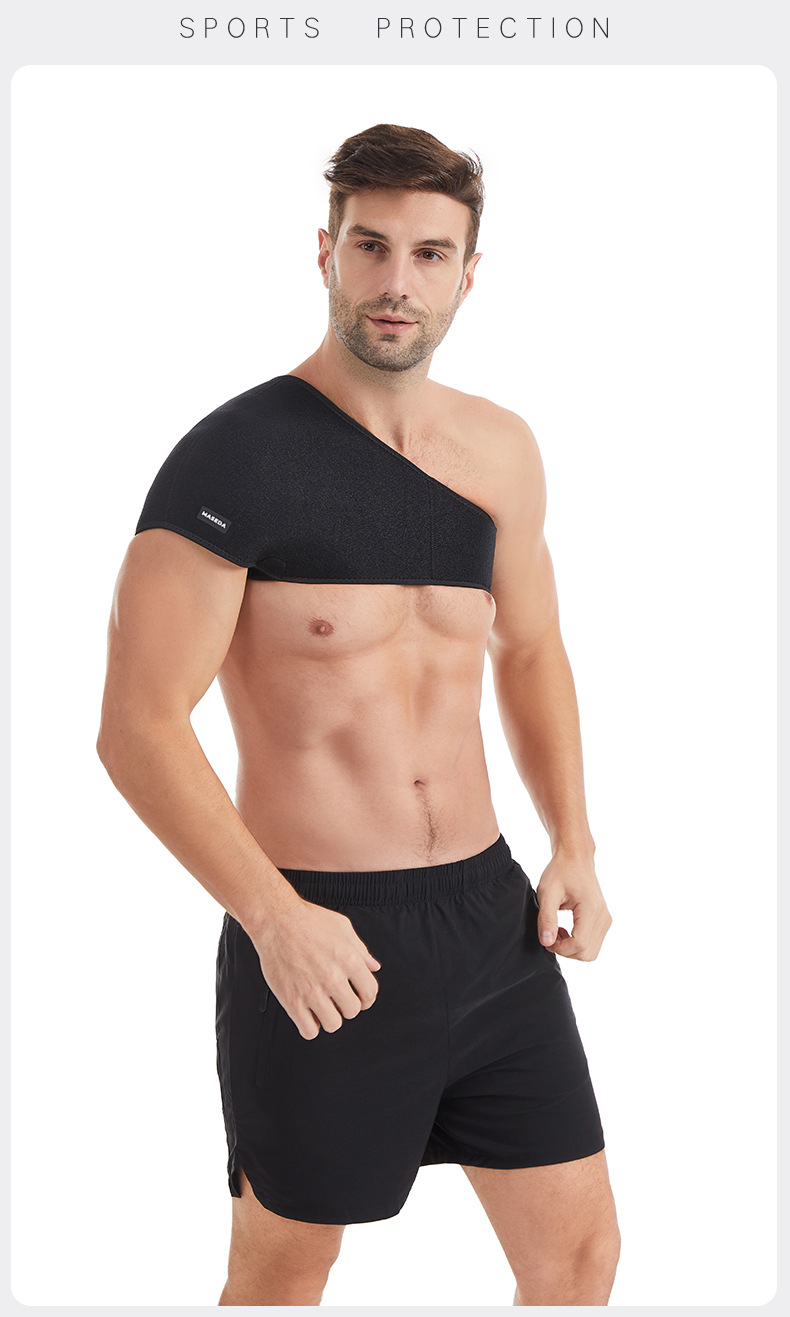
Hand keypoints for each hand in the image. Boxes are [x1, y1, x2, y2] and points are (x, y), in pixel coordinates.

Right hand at [251, 896, 380, 1039]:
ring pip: (333, 1024)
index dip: (367, 997)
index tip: (360, 998)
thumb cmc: (308, 919)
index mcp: (349, 960)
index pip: (370, 993)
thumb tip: (373, 967)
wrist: (276, 920)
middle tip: (338, 999)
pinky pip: (309, 1031)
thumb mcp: (342, 927)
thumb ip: (361, 950)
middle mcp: (333, 979)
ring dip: (330, 1017)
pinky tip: (309, 1014)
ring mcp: (312, 992)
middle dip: (347, 1006)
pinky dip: (311, 1027)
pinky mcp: (292, 1001)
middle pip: (352, 1011)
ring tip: (323, 1006)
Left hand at [535, 851, 611, 960]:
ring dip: (572, 948)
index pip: (579, 944)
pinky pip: (593, 943)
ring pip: (591, 952)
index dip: (560, 948)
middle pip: (587, 953)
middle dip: (566, 950)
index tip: (546, 938)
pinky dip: (578, 943)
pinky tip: (565, 929)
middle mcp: (603, 917)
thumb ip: (546, 918)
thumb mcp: (547, 892)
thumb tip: (547, 942)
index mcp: (591, 910)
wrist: (575, 858)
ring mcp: (606, 919)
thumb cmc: (561, 871)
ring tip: (557, 930)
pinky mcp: (604, 920)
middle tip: (550, 934)